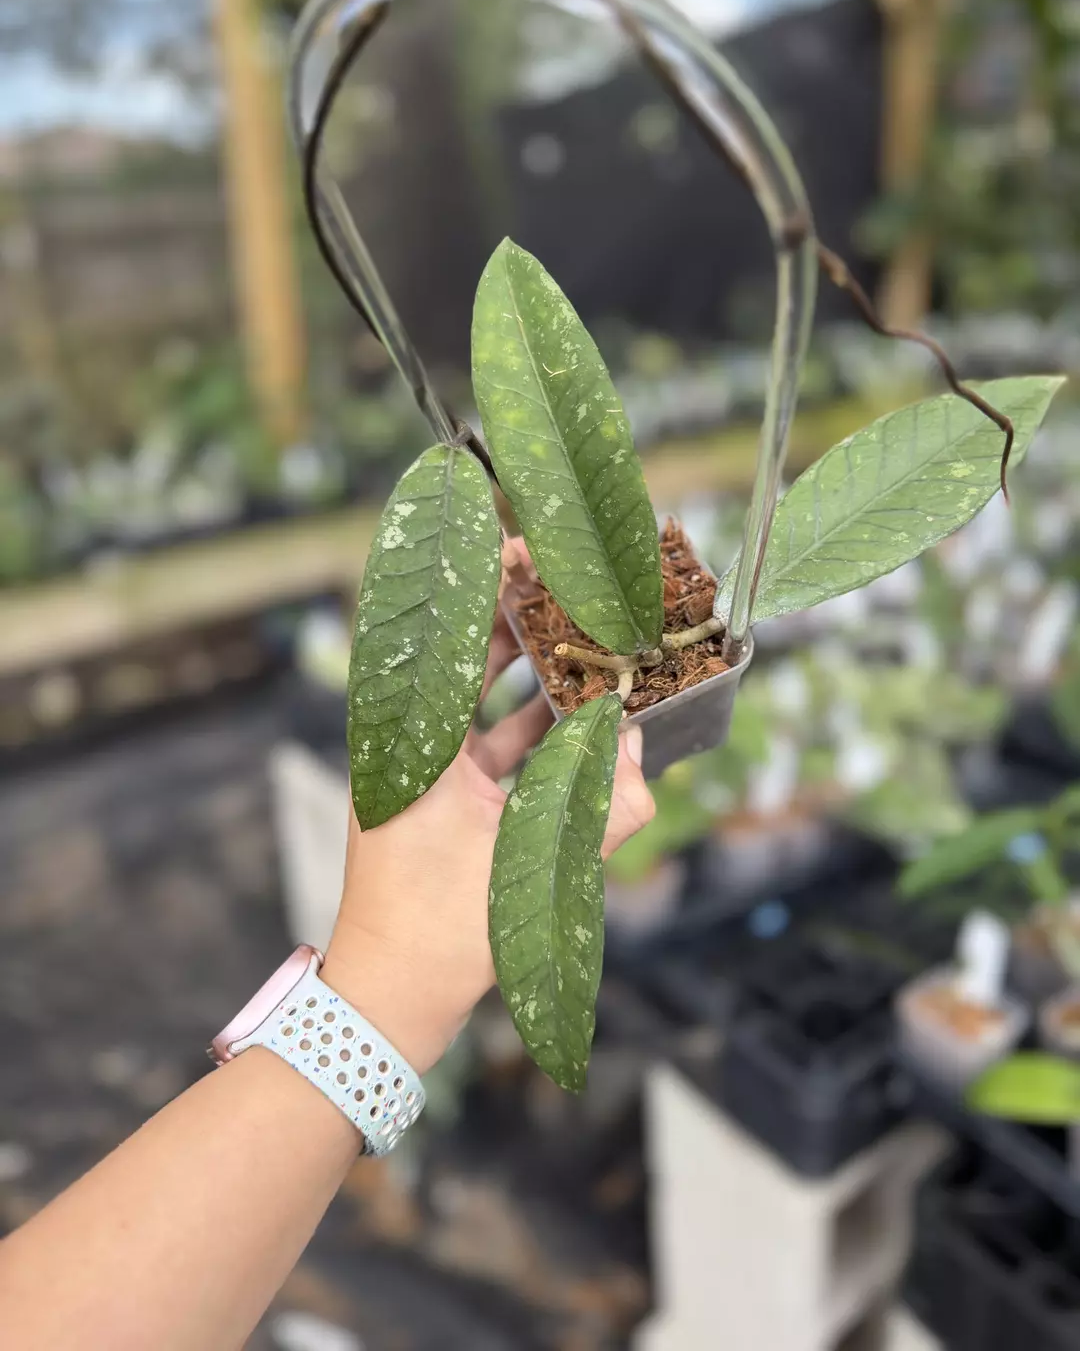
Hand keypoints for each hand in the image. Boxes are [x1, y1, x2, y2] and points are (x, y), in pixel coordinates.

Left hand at [322, 541, 655, 1072]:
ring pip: (487, 702)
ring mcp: (430, 775)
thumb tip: (638, 755)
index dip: (481, 587)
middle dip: (518, 619)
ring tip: (590, 640)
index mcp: (413, 745)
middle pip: (465, 660)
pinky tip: (590, 717)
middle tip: (566, 579)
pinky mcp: (448, 804)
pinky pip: (498, 748)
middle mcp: (415, 748)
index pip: (446, 641)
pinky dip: (540, 732)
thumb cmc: (437, 932)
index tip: (519, 542)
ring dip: (538, 675)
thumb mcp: (527, 868)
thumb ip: (596, 810)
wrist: (391, 999)